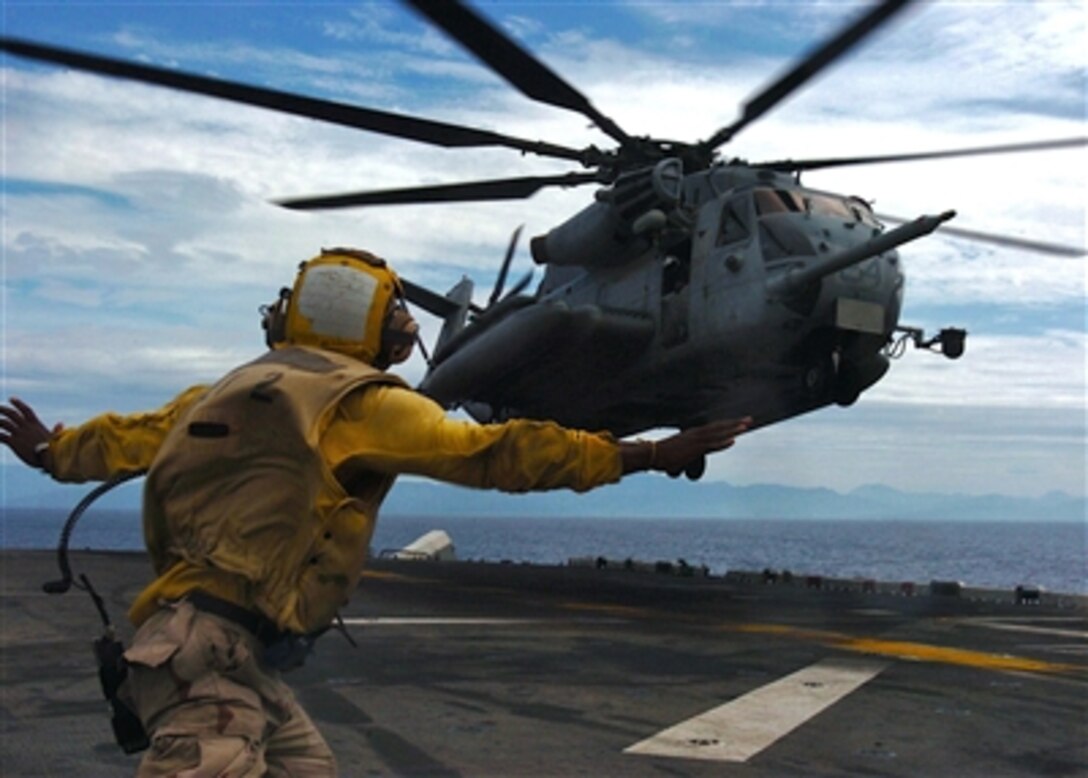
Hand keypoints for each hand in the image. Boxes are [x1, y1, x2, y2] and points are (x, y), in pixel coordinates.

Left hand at [0, 397, 62, 470]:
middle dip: (3, 409)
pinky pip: (1, 436)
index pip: (26, 409)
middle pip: (12, 413)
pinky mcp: (13, 442)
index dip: (18, 403)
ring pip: (4, 422)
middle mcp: (26, 426)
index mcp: (36, 424)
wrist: (48, 458)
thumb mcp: (54, 438)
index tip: (11, 398)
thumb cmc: (53, 450)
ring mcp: (19, 434)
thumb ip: (55, 430)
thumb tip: (60, 423)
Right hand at [621, 417, 751, 474]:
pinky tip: (733, 440)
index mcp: (693, 433)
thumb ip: (685, 454)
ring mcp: (695, 440)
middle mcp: (696, 434)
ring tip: (746, 427)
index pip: (714, 427)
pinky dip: (722, 442)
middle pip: (719, 426)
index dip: (727, 424)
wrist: (652, 454)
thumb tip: (686, 461)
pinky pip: (711, 444)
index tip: (739, 422)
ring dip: (732, 429)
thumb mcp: (677, 453)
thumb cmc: (661, 454)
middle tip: (749, 420)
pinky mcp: (694, 448)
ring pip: (718, 433)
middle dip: (735, 423)